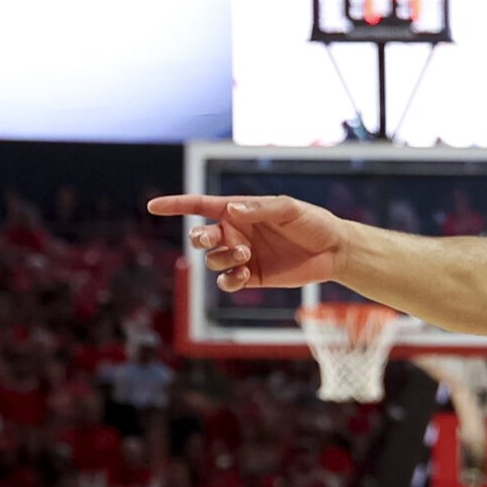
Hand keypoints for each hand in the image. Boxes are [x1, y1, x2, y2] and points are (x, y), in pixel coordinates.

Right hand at [148, 193, 347, 293]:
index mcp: (238, 211)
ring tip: (245, 254)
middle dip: (200, 237)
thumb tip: (230, 210)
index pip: (200, 206)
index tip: (153, 206)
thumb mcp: (288, 209)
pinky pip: (227, 281)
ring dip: (222, 258)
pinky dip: (229, 280)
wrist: (334, 250)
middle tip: (214, 238)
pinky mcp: (252, 277)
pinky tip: (242, 275)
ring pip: (212, 260)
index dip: (176, 205)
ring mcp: (242, 256)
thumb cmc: (312, 222)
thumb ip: (259, 209)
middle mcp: (235, 232)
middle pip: (200, 236)